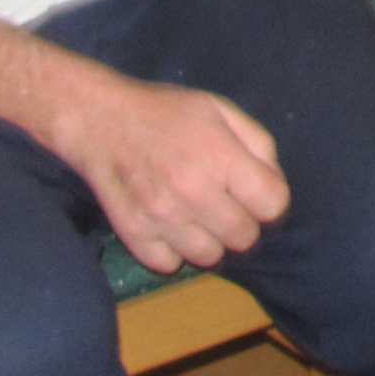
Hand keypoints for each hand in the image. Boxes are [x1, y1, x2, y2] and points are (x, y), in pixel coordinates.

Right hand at [55, 71, 287, 274]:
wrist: (100, 120)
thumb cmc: (166, 111)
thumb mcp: (221, 110)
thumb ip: (259, 144)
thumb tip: (274, 183)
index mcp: (221, 158)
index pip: (273, 204)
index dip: (271, 199)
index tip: (256, 191)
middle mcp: (194, 192)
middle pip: (245, 238)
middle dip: (243, 222)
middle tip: (225, 204)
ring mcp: (162, 218)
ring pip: (210, 257)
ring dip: (210, 240)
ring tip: (197, 216)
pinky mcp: (134, 235)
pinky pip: (169, 265)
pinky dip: (172, 251)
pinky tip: (169, 226)